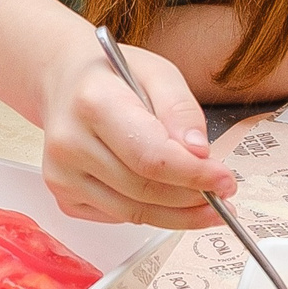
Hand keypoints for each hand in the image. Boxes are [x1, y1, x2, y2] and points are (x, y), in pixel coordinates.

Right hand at [40, 31, 231, 226]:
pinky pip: (117, 216)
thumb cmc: (112, 75)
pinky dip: (149, 213)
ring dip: (177, 214)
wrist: (64, 81)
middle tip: (223, 194)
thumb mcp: (158, 72)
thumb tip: (199, 152)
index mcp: (94, 104)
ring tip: (207, 205)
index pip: (151, 156)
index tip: (226, 181)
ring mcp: (61, 174)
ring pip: (132, 212)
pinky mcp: (63, 195)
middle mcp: (70, 143)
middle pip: (144, 189)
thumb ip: (181, 109)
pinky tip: (168, 200)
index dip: (194, 175)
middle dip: (192, 198)